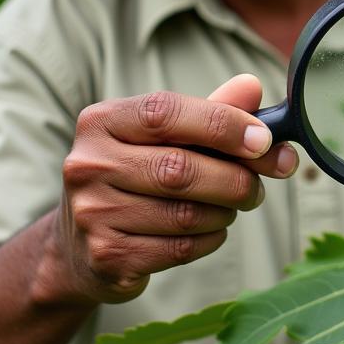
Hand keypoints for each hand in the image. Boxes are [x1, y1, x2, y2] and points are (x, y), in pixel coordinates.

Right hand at [44, 74, 297, 305]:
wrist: (80, 246)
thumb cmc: (134, 177)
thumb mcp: (162, 137)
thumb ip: (208, 111)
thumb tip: (253, 87)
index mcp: (102, 121)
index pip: (165, 113)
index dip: (222, 124)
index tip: (264, 140)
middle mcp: (89, 164)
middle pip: (180, 169)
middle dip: (235, 179)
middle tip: (257, 186)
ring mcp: (93, 213)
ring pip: (185, 215)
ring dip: (224, 212)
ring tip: (230, 208)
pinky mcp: (107, 256)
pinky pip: (180, 249)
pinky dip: (209, 240)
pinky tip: (209, 232)